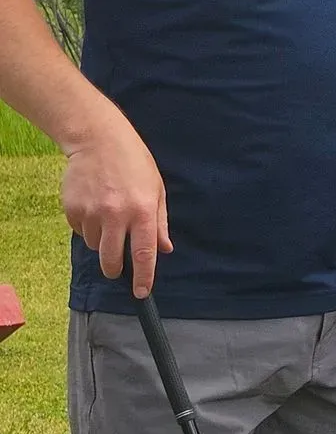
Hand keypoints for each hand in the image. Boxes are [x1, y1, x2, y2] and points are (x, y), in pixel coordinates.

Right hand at [61, 116, 169, 297]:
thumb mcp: (157, 190)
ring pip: (95, 246)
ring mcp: (92, 213)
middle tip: (117, 269)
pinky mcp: (72, 210)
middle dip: (115, 270)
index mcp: (143, 211)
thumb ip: (159, 223)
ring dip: (102, 242)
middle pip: (112, 260)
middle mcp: (117, 215)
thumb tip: (164, 249)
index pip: (144, 253)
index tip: (142, 293)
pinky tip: (94, 207)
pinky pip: (81, 232)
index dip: (143, 277)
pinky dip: (88, 228)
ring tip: (108, 217)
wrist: (99, 140)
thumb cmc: (134, 164)